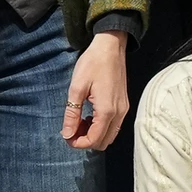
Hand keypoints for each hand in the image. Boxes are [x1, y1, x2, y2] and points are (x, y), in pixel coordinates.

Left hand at [62, 31, 129, 149]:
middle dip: (86, 141)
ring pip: (110, 135)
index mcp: (107, 110)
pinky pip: (114, 126)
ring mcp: (124, 109)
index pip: (94, 140)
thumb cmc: (92, 64)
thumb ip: (72, 114)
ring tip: (80, 121)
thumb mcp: (76, 88)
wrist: (111, 47)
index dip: (78, 143)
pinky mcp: (124, 105)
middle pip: (104, 142)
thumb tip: (67, 134)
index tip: (66, 135)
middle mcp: (119, 113)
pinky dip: (102, 127)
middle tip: (72, 129)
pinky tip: (91, 115)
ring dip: (94, 134)